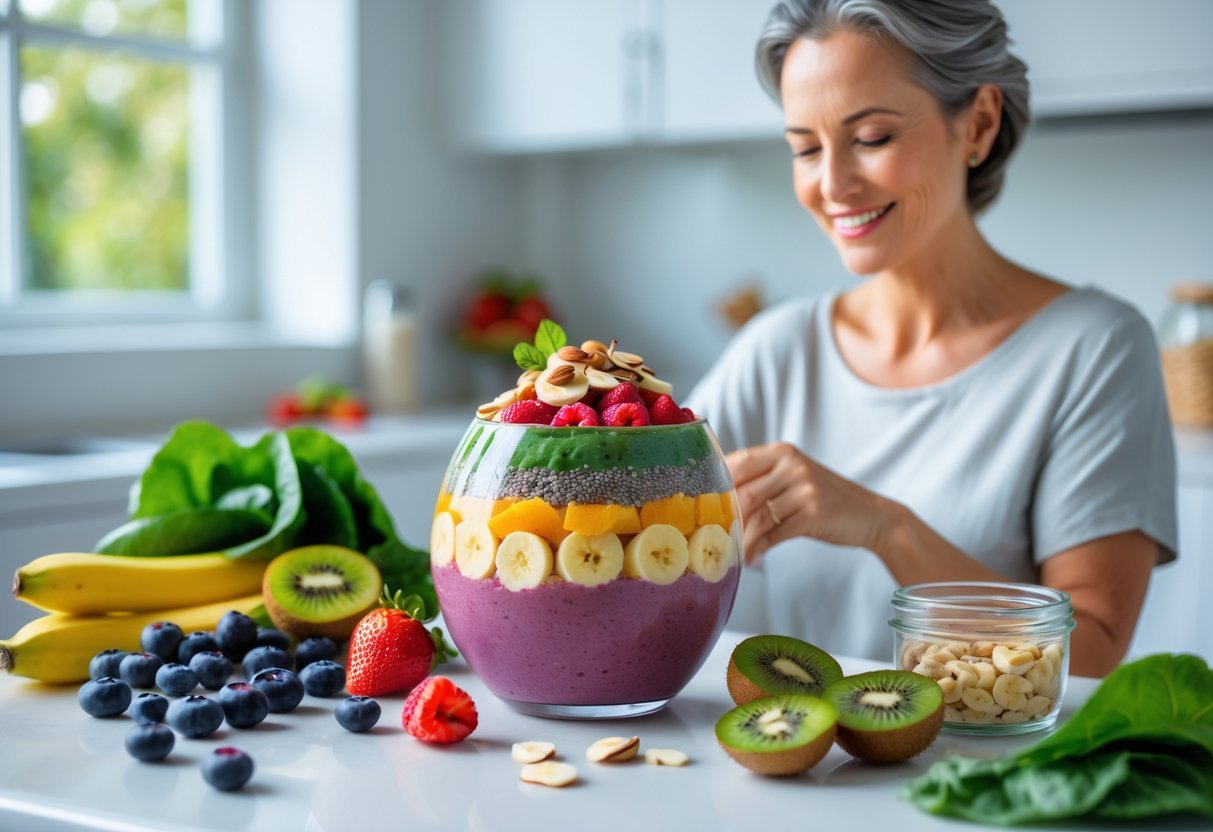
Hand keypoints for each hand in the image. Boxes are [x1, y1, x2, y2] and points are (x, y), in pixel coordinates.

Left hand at [726, 442, 894, 563]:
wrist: (873, 517)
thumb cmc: (827, 501)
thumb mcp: (797, 479)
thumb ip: (764, 481)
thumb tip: (719, 499)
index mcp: (783, 452)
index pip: (738, 460)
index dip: (716, 481)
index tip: (701, 502)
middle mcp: (793, 465)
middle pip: (743, 490)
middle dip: (725, 517)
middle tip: (710, 535)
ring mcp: (804, 488)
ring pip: (756, 515)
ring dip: (739, 538)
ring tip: (730, 552)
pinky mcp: (812, 514)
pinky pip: (773, 534)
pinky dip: (758, 549)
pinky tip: (752, 559)